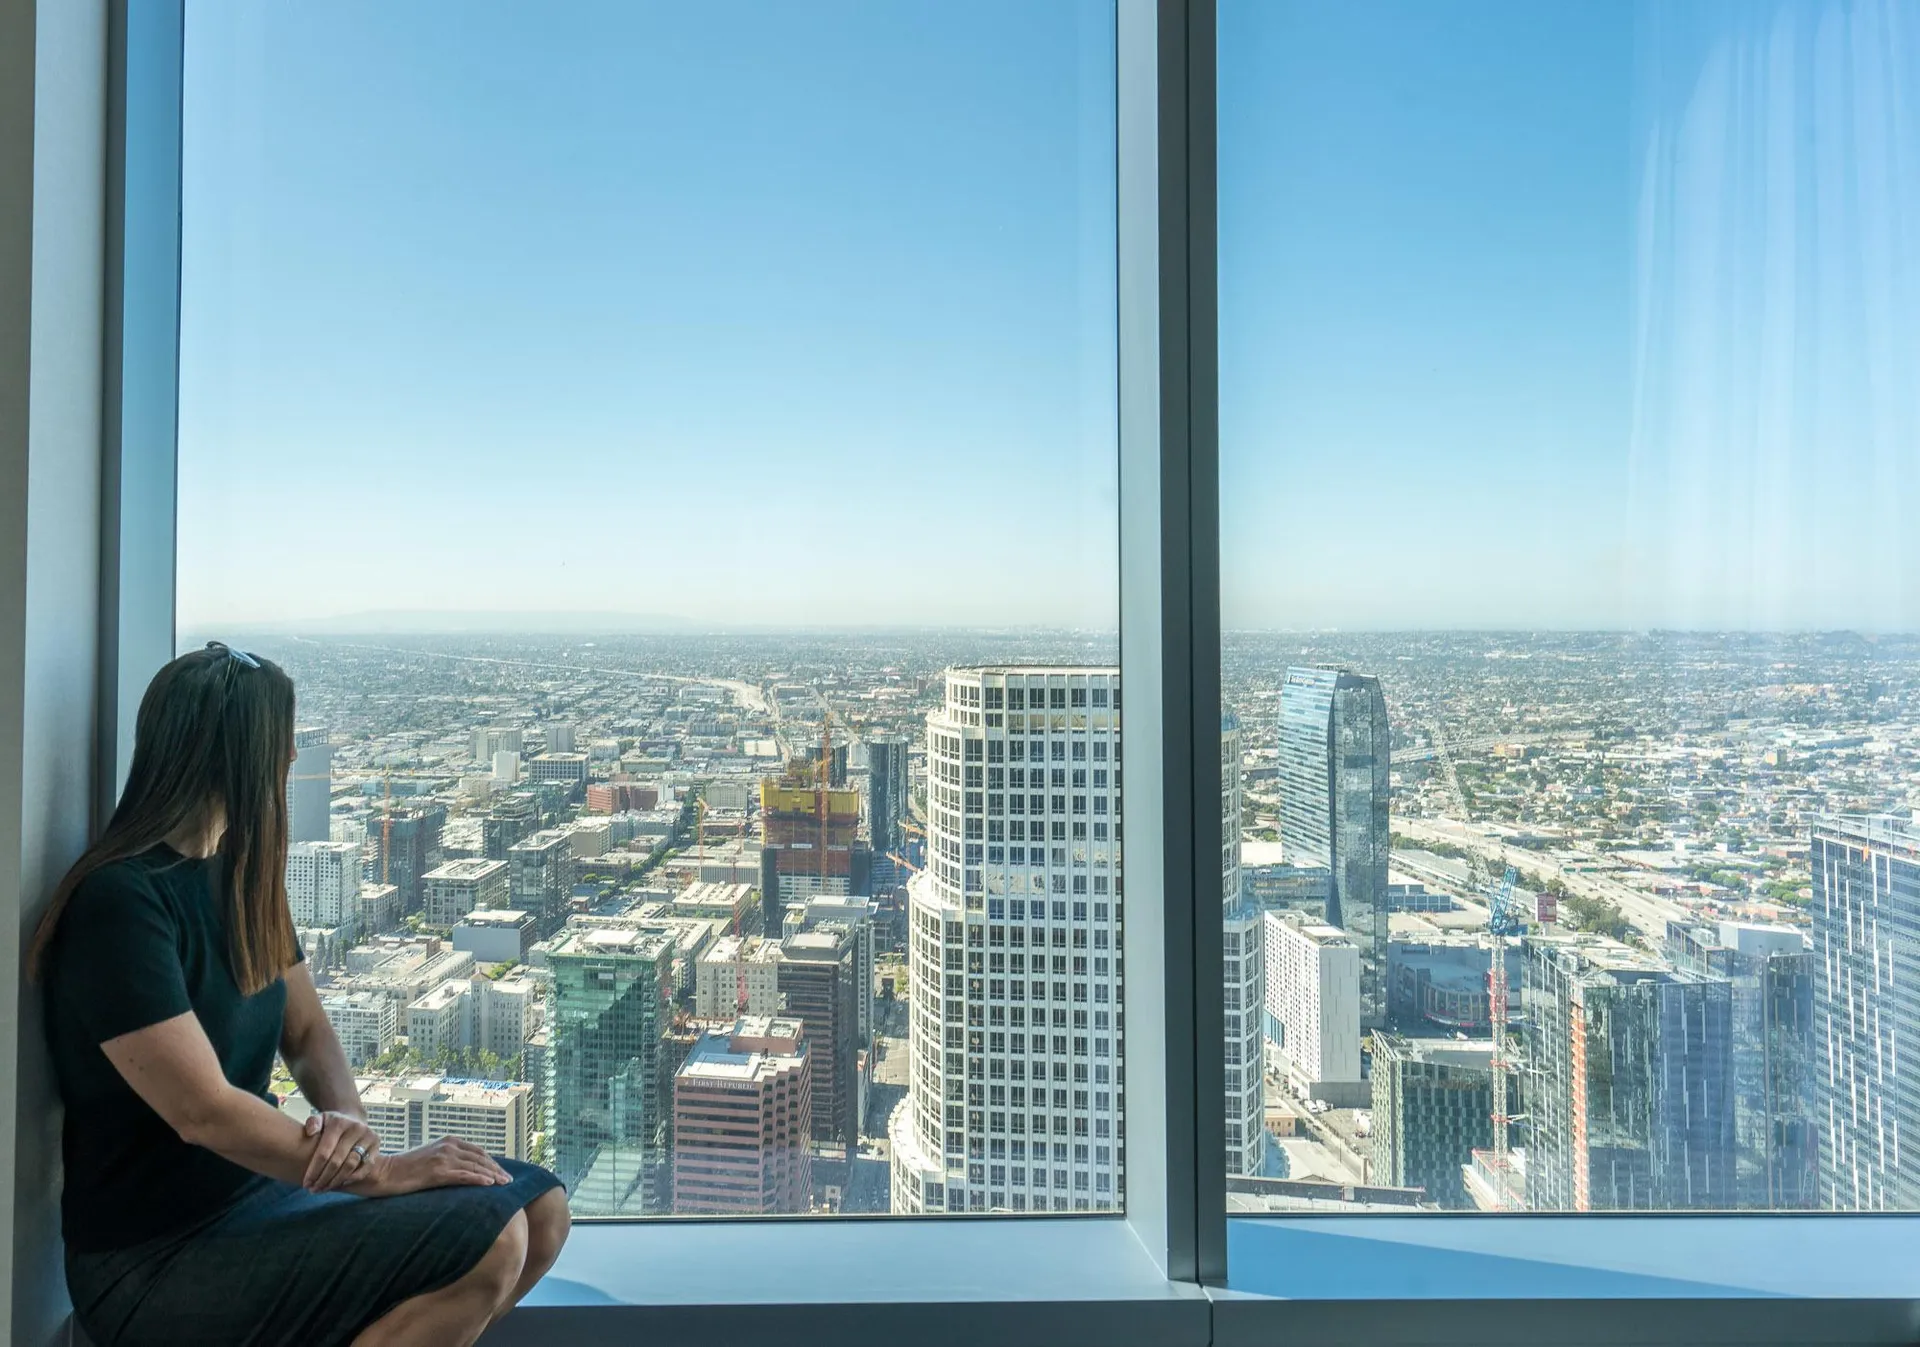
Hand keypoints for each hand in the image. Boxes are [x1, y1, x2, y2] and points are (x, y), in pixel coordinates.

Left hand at [302, 1111, 381, 1192]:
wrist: (353, 1119)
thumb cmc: (332, 1125)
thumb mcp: (321, 1119)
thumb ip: (313, 1123)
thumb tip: (310, 1132)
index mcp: (339, 1123)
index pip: (324, 1152)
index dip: (314, 1170)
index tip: (306, 1183)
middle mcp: (356, 1128)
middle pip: (337, 1161)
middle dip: (323, 1178)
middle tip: (313, 1189)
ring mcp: (368, 1137)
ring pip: (351, 1166)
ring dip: (336, 1181)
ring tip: (324, 1188)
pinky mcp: (376, 1145)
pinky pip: (366, 1167)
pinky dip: (353, 1178)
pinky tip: (340, 1183)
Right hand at [356, 1138, 512, 1197]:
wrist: (383, 1171)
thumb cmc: (405, 1169)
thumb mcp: (430, 1159)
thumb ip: (447, 1160)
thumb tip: (463, 1171)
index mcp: (448, 1141)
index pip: (477, 1151)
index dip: (492, 1162)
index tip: (502, 1173)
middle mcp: (448, 1146)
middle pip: (480, 1158)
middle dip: (496, 1169)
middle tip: (509, 1181)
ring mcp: (443, 1158)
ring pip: (475, 1166)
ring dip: (492, 1175)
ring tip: (504, 1184)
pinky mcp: (436, 1171)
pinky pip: (463, 1175)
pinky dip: (478, 1179)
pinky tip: (489, 1184)